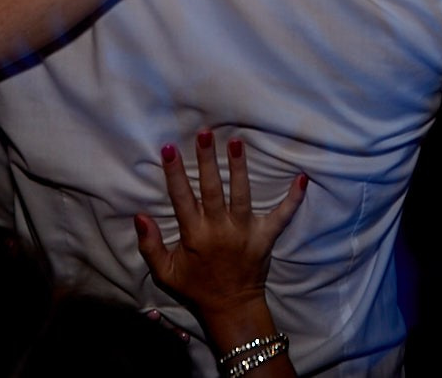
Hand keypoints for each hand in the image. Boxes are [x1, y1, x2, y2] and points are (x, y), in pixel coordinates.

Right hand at [135, 130, 304, 329]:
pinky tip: (301, 179)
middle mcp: (220, 230)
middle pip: (212, 189)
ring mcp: (245, 233)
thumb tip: (139, 216)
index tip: (169, 148)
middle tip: (205, 133)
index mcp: (195, 235)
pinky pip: (282, 216)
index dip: (174, 173)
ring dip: (240, 168)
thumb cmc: (197, 288)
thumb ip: (149, 245)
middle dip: (207, 160)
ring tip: (237, 141)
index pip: (181, 198)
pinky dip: (292, 199)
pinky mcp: (265, 238)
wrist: (231, 309)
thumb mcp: (165, 272)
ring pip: (242, 195)